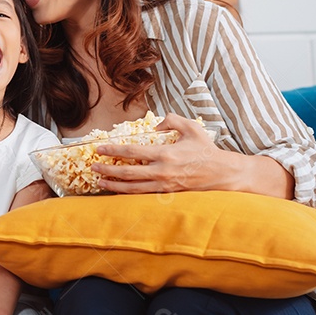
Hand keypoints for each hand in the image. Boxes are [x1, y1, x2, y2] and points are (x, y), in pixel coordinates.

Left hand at [90, 113, 221, 193]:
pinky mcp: (167, 193)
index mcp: (165, 154)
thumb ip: (172, 120)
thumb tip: (155, 125)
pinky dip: (128, 193)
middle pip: (128, 173)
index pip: (132, 152)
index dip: (113, 151)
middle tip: (93, 167)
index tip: (100, 149)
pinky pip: (143, 194)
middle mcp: (162, 171)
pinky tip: (118, 190)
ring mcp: (164, 185)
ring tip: (100, 182)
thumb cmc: (206, 150)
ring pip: (133, 188)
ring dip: (114, 185)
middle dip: (108, 170)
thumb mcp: (191, 127)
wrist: (222, 174)